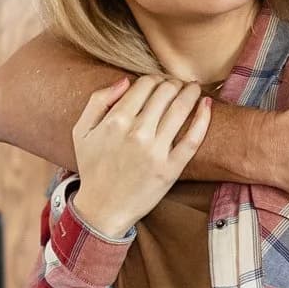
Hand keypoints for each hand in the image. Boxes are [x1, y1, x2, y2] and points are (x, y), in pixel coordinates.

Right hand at [69, 76, 209, 237]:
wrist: (103, 208)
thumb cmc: (93, 167)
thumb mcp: (82, 131)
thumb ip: (98, 100)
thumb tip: (125, 80)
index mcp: (115, 121)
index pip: (144, 84)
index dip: (154, 79)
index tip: (158, 83)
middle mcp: (137, 133)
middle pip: (165, 92)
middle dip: (173, 83)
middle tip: (176, 85)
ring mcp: (156, 151)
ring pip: (181, 108)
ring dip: (190, 92)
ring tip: (193, 88)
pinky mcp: (171, 168)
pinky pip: (193, 138)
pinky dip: (203, 117)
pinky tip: (206, 104)